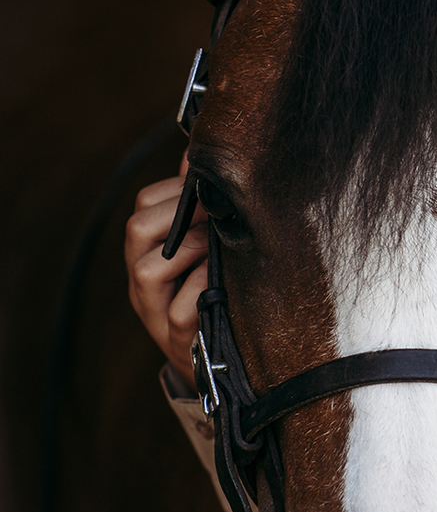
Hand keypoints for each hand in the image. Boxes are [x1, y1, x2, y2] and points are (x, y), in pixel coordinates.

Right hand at [125, 159, 207, 376]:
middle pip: (137, 229)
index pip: (143, 207)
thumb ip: (197, 205)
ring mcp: (153, 310)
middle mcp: (142, 280)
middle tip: (217, 214)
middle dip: (180, 214)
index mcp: (147, 251)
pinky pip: (178, 309)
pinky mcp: (175, 338)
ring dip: (189, 248)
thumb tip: (195, 153)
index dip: (176, 191)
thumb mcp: (205, 246)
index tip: (211, 190)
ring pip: (146, 268)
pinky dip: (202, 289)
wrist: (220, 358)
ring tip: (218, 249)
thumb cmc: (213, 292)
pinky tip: (224, 283)